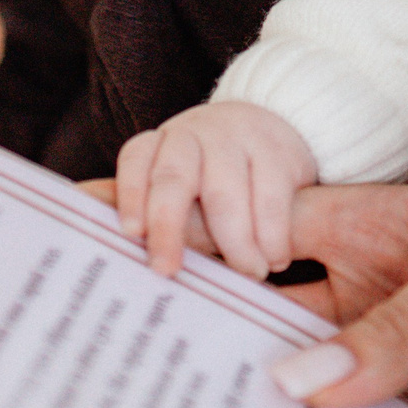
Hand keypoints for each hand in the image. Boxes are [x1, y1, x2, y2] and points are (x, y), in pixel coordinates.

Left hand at [116, 102, 318, 280]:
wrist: (272, 134)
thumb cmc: (215, 177)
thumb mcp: (185, 188)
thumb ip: (162, 217)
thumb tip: (143, 262)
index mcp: (159, 144)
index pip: (136, 160)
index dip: (130, 195)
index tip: (131, 232)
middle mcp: (191, 135)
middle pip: (173, 178)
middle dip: (168, 228)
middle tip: (169, 270)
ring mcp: (233, 137)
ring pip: (225, 194)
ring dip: (236, 242)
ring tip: (249, 272)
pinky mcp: (275, 148)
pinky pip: (270, 197)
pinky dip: (273, 234)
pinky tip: (276, 258)